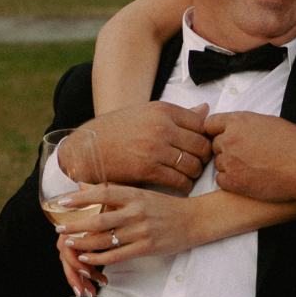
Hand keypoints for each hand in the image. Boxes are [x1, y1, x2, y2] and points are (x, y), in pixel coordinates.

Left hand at [52, 184, 209, 278]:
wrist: (195, 220)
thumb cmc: (166, 206)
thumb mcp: (142, 194)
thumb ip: (115, 192)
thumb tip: (84, 185)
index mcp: (136, 195)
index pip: (103, 193)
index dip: (81, 197)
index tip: (63, 200)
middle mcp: (137, 211)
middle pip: (99, 219)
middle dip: (76, 224)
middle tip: (59, 227)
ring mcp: (142, 230)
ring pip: (106, 239)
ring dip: (84, 243)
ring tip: (69, 242)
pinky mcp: (147, 247)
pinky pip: (117, 255)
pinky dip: (100, 257)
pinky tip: (88, 258)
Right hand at [82, 103, 211, 193]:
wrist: (89, 148)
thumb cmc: (118, 130)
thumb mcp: (147, 113)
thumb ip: (178, 114)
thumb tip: (206, 110)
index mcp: (163, 110)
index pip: (202, 124)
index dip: (207, 138)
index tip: (202, 147)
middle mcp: (161, 127)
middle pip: (202, 146)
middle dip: (204, 158)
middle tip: (199, 164)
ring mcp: (155, 148)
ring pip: (193, 165)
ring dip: (195, 174)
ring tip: (189, 175)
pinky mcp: (147, 170)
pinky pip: (179, 181)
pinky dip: (184, 186)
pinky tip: (180, 185)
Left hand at [204, 113, 295, 202]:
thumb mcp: (270, 123)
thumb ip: (248, 125)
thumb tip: (239, 130)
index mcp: (239, 121)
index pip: (210, 124)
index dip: (216, 131)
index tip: (223, 137)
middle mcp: (230, 139)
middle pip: (214, 144)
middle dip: (227, 149)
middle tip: (246, 155)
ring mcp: (230, 161)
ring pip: (218, 163)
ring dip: (230, 166)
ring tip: (252, 167)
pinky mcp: (234, 182)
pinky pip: (221, 180)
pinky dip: (232, 181)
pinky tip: (249, 178)